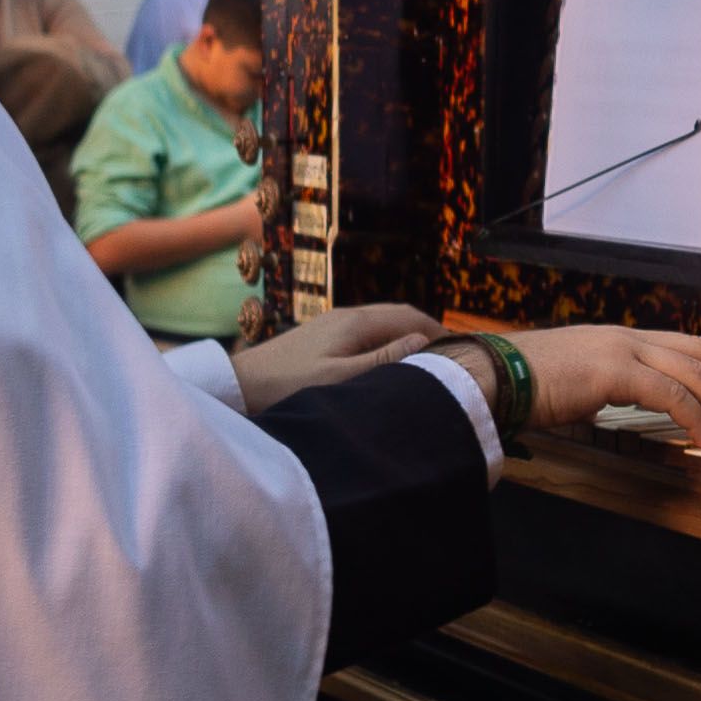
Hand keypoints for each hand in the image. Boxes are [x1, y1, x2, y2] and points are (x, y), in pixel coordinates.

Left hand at [229, 301, 440, 413]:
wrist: (241, 385)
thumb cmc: (290, 386)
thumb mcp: (342, 380)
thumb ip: (384, 360)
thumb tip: (423, 341)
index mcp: (356, 322)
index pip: (409, 317)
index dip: (438, 330)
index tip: (459, 350)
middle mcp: (346, 315)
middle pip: (396, 313)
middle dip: (425, 329)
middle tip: (446, 353)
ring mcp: (331, 323)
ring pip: (380, 321)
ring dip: (404, 334)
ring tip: (421, 358)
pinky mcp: (319, 335)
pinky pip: (364, 330)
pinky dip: (385, 339)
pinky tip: (384, 361)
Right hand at [493, 325, 700, 446]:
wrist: (487, 378)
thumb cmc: (519, 388)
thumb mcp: (570, 387)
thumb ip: (595, 393)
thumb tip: (604, 409)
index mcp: (618, 341)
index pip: (683, 347)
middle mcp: (626, 338)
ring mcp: (621, 350)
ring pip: (694, 372)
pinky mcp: (612, 371)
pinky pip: (670, 394)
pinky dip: (695, 417)